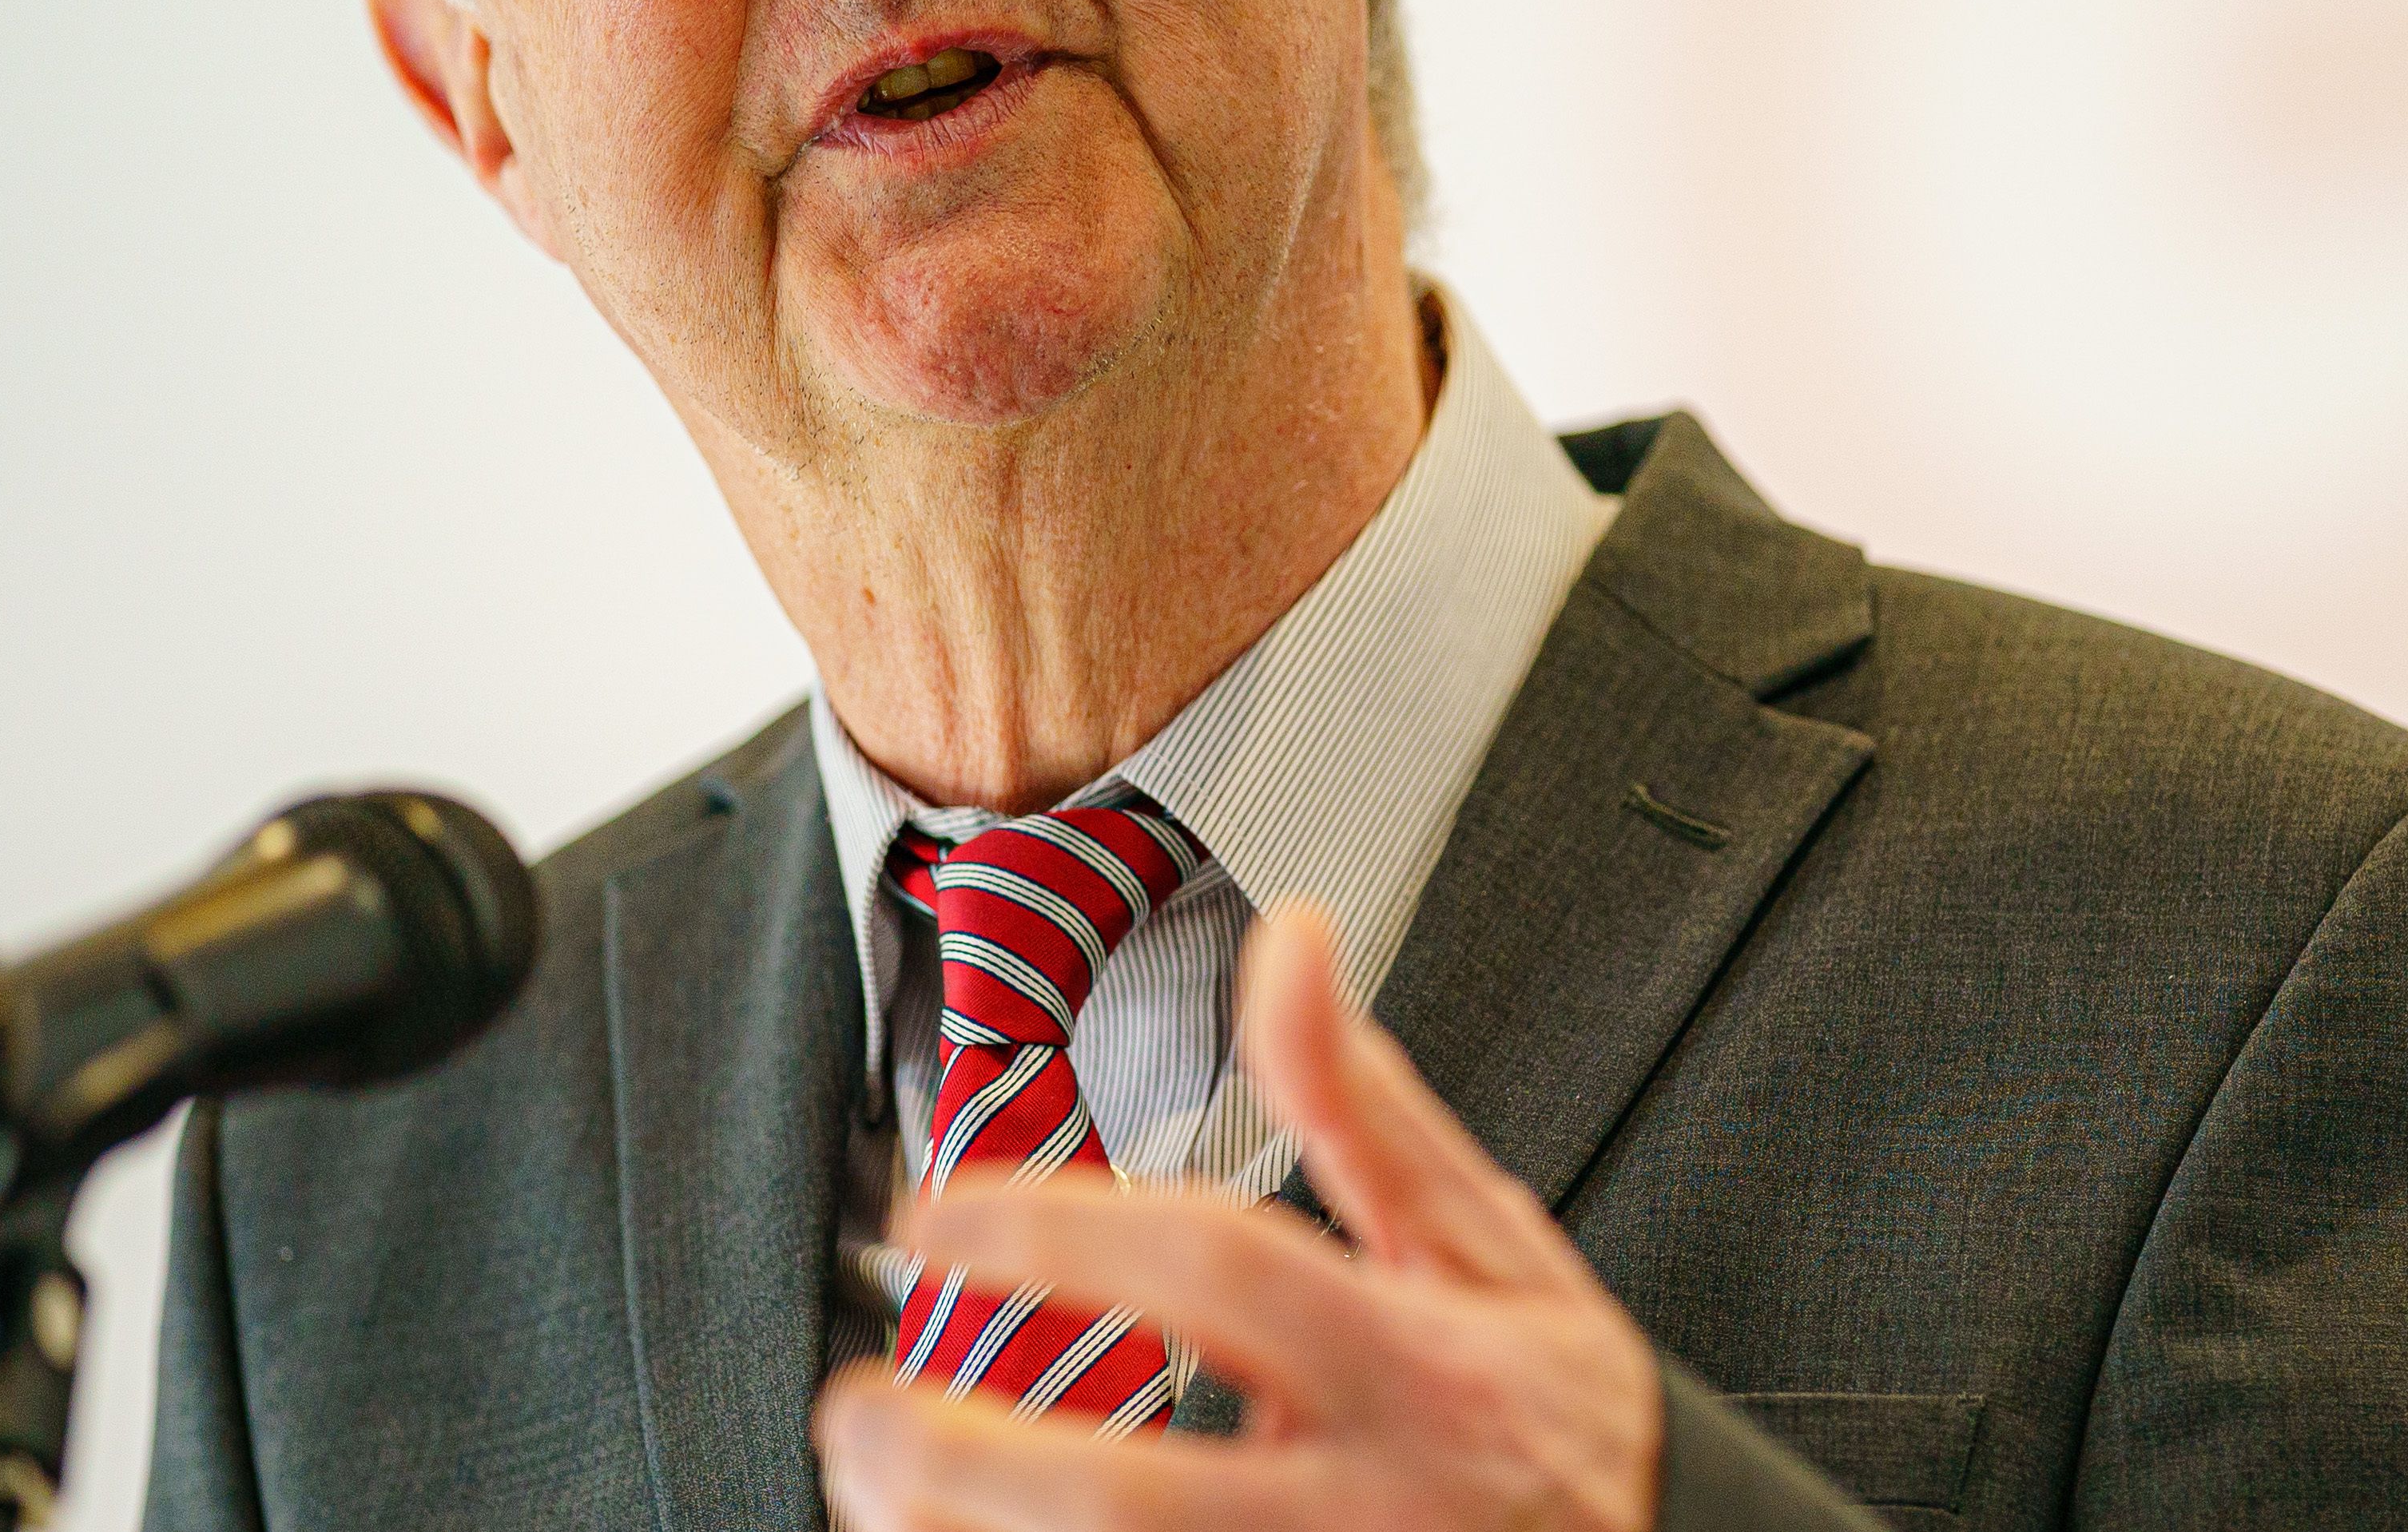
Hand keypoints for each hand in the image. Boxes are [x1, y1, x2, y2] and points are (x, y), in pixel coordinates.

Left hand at [812, 898, 1664, 1531]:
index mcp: (1423, 1372)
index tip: (936, 1215)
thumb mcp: (1493, 1250)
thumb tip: (1291, 933)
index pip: (1226, 1279)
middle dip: (965, 1458)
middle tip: (854, 1406)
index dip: (1062, 1233)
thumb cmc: (1553, 1426)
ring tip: (873, 1491)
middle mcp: (1373, 1514)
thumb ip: (1366, 1108)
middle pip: (1134, 1502)